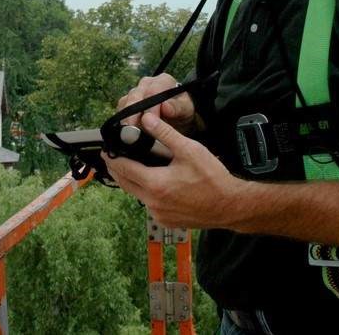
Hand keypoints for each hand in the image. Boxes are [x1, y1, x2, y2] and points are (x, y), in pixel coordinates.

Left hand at [102, 110, 247, 229]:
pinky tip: (152, 182)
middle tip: (113, 157)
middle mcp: (153, 203)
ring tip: (131, 166)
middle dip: (117, 169)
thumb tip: (147, 119)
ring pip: (136, 195)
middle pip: (125, 184)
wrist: (231, 206)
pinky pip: (148, 204)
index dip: (113, 158)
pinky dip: (145, 192)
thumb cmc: (213, 178)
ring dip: (131, 181)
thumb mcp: (189, 150)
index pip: (123, 169)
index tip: (107, 150)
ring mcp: (159, 214)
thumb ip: (165, 133)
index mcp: (156, 185)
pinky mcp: (166, 220)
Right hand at [116, 73, 199, 133]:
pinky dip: (122, 119)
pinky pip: (121, 109)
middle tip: (133, 130)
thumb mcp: (185, 110)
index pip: (153, 92)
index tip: (152, 122)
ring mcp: (136, 92)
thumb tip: (164, 106)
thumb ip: (176, 107)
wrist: (177, 116)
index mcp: (163, 81)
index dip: (151, 108)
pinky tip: (126, 130)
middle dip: (133, 114)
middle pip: (135, 95)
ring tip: (130, 133)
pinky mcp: (128, 102)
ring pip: (125, 102)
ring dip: (126, 117)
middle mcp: (147, 83)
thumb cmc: (182, 111)